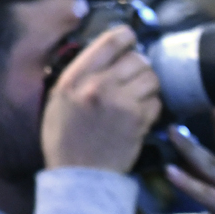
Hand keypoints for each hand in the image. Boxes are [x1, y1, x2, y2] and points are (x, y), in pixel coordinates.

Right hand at [40, 25, 159, 174]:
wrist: (79, 176)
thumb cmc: (64, 140)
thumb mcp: (57, 102)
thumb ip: (78, 76)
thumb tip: (103, 53)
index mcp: (74, 79)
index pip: (110, 41)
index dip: (125, 37)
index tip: (128, 43)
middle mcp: (98, 86)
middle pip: (137, 58)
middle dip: (138, 67)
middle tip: (132, 78)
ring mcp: (121, 102)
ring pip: (151, 77)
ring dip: (148, 86)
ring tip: (137, 97)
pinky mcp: (139, 119)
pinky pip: (157, 101)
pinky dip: (151, 107)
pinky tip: (137, 116)